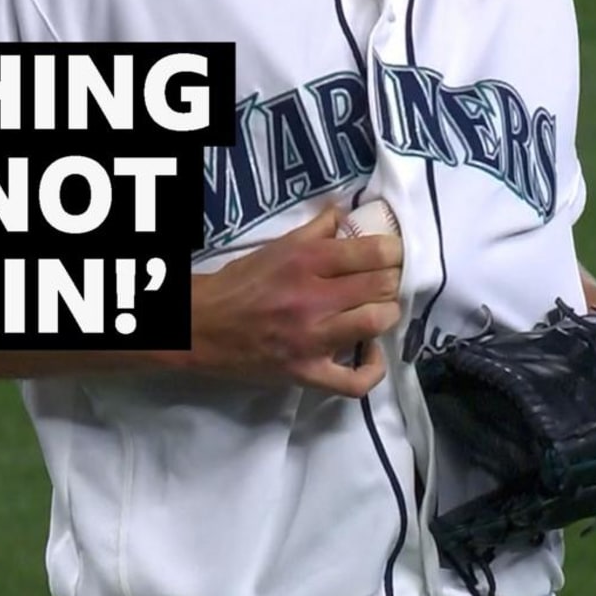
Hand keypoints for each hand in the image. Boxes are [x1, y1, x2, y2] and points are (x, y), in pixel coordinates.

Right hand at [184, 205, 403, 396]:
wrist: (201, 326)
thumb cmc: (239, 284)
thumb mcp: (276, 247)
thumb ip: (316, 230)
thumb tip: (346, 214)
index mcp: (306, 260)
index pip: (376, 251)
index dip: (394, 252)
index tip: (390, 256)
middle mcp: (313, 297)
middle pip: (383, 286)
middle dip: (390, 281)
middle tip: (381, 282)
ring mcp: (312, 339)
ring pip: (377, 323)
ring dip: (385, 314)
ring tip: (375, 310)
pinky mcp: (306, 372)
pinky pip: (355, 381)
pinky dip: (372, 368)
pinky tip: (369, 352)